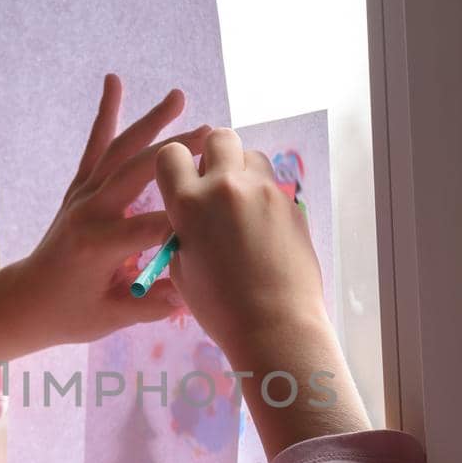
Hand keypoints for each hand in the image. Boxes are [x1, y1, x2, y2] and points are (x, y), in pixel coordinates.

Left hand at [17, 74, 210, 344]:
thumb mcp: (113, 318)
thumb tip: (192, 292)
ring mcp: (82, 194)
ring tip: (178, 95)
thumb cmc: (71, 314)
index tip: (218, 213)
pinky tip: (114, 81)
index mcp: (98, 244)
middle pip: (138, 172)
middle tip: (212, 133)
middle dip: (175, 151)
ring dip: (150, 121)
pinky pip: (96, 145)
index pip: (152, 226)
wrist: (27, 300)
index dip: (187, 222)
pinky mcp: (79, 187)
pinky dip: (105, 112)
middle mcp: (88, 211)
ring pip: (119, 149)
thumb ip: (152, 305)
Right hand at [153, 128, 329, 365]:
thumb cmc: (220, 308)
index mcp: (189, 204)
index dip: (173, 165)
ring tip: (240, 206)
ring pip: (251, 156)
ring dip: (242, 171)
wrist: (274, 325)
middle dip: (213, 154)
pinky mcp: (291, 204)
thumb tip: (190, 216)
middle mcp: (226, 187)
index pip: (171, 154)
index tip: (180, 181)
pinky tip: (263, 230)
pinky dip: (263, 198)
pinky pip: (273, 185)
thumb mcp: (182, 269)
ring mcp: (264, 192)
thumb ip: (182, 231)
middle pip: (218, 137)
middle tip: (213, 183)